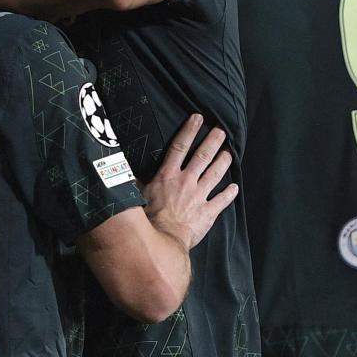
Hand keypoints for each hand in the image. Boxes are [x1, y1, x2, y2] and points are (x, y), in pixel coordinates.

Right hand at [142, 115, 237, 250]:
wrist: (162, 239)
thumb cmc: (147, 217)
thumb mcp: (135, 194)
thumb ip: (134, 180)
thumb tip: (122, 169)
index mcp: (168, 175)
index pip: (180, 147)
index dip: (189, 131)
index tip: (198, 118)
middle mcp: (186, 181)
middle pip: (202, 156)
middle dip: (213, 141)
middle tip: (221, 131)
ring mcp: (198, 196)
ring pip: (215, 174)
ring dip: (223, 161)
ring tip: (230, 152)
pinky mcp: (207, 212)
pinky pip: (221, 200)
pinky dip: (229, 194)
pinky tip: (234, 187)